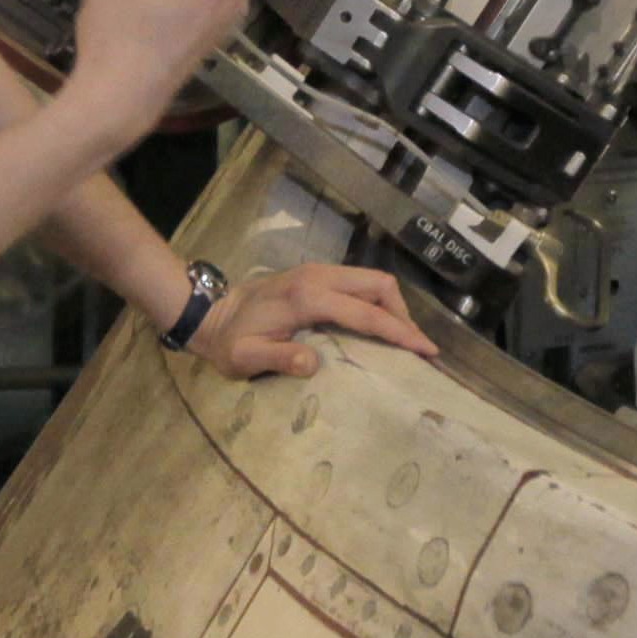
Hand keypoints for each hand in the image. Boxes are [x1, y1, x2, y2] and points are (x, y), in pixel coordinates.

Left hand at [181, 261, 441, 381]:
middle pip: (378, 284)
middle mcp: (318, 277)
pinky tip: (378, 327)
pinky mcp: (316, 276)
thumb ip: (278, 359)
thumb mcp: (245, 357)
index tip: (426, 350)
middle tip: (416, 347)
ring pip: (371, 280)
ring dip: (392, 307)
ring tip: (402, 340)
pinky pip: (358, 284)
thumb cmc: (228, 341)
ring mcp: (318, 272)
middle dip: (403, 314)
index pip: (366, 312)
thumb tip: (314, 365)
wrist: (210, 313)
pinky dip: (376, 302)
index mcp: (307, 297)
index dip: (399, 332)